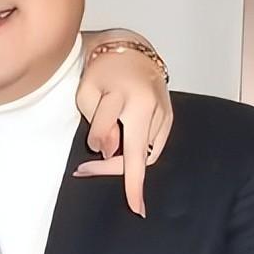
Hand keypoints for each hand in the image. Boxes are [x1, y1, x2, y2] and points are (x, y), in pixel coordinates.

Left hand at [75, 29, 173, 216]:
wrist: (129, 50)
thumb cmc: (101, 71)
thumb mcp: (86, 93)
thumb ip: (97, 123)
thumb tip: (110, 151)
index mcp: (129, 99)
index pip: (118, 140)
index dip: (112, 166)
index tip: (130, 203)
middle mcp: (152, 108)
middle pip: (136, 154)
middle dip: (111, 169)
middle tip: (83, 170)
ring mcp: (164, 114)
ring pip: (146, 153)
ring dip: (122, 162)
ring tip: (94, 159)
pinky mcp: (169, 118)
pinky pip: (153, 147)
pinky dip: (135, 154)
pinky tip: (117, 151)